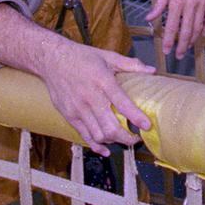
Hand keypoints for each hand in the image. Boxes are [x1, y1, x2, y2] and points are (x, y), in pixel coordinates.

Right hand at [39, 40, 153, 154]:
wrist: (52, 59)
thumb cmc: (83, 57)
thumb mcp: (108, 56)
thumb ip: (131, 65)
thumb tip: (151, 71)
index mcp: (103, 81)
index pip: (122, 103)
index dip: (136, 117)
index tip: (147, 126)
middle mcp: (90, 98)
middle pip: (110, 127)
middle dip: (126, 137)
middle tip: (136, 138)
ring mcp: (78, 109)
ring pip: (98, 135)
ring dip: (113, 142)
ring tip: (123, 140)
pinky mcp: (69, 116)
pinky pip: (84, 135)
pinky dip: (96, 145)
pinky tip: (105, 149)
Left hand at [147, 0, 204, 59]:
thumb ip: (159, 5)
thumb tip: (149, 19)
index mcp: (177, 1)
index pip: (172, 26)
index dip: (168, 41)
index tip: (166, 51)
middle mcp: (190, 4)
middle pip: (187, 31)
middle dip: (182, 46)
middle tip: (178, 56)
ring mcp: (203, 2)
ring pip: (199, 27)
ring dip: (193, 39)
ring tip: (188, 47)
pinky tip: (202, 33)